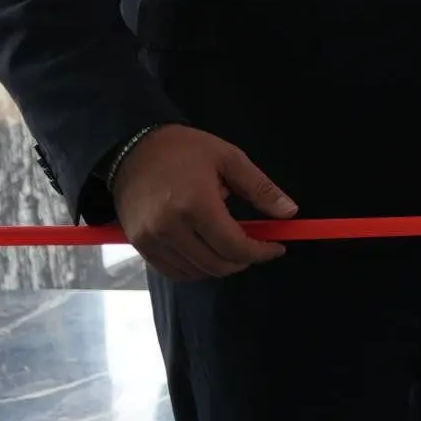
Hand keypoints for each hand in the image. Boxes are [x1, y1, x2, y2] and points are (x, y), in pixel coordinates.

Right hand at [112, 124, 295, 279]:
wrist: (131, 147)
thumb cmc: (184, 149)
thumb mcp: (229, 159)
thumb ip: (261, 189)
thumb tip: (289, 213)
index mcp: (196, 204)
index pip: (235, 246)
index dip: (260, 253)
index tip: (276, 247)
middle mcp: (170, 227)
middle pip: (216, 265)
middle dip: (243, 261)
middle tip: (255, 247)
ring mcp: (150, 239)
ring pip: (195, 272)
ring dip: (219, 266)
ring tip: (229, 245)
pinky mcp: (138, 244)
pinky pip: (172, 271)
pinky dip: (195, 268)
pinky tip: (206, 251)